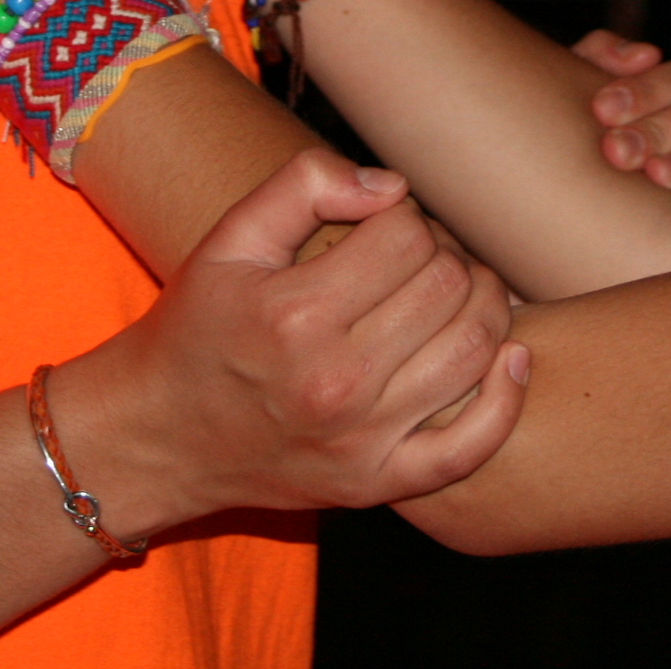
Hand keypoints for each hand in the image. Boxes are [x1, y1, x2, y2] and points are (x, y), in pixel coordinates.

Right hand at [87, 148, 526, 520]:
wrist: (158, 437)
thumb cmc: (197, 329)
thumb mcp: (228, 241)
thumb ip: (304, 186)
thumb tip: (392, 187)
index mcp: (296, 315)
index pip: (407, 236)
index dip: (407, 217)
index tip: (385, 226)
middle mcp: (336, 382)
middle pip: (449, 286)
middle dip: (446, 254)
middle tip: (420, 257)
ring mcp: (363, 441)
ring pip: (476, 350)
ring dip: (485, 306)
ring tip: (458, 291)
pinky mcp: (378, 484)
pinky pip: (472, 446)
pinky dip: (507, 398)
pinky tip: (512, 358)